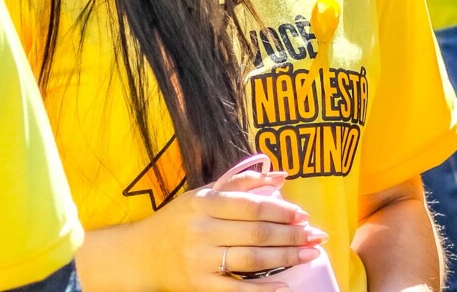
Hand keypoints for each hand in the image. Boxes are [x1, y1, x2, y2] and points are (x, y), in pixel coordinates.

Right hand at [145, 163, 326, 290]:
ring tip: (310, 254)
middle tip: (316, 235)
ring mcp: (200, 260)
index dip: (281, 210)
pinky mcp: (200, 285)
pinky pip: (236, 289)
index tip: (303, 215)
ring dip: (285, 257)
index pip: (251, 206)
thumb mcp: (204, 195)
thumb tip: (282, 176)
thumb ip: (242, 183)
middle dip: (291, 235)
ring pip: (251, 259)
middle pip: (256, 233)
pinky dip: (262, 289)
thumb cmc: (178, 220)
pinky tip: (284, 285)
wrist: (140, 255)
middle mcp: (202, 231)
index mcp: (204, 204)